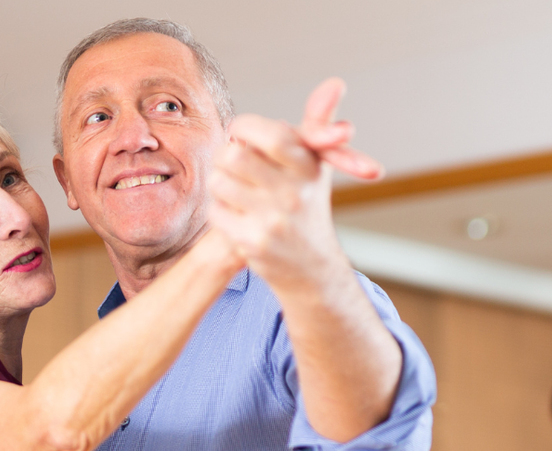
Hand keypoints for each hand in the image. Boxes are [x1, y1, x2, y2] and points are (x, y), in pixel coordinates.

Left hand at [205, 77, 380, 293]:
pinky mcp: (253, 243)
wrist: (312, 268)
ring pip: (218, 182)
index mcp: (307, 166)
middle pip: (233, 156)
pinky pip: (214, 212)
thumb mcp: (317, 163)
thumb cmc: (309, 205)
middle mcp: (294, 192)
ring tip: (235, 190)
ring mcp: (273, 220)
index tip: (242, 134)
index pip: (266, 132)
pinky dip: (219, 211)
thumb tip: (336, 81)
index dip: (243, 128)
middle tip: (233, 164)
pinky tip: (235, 215)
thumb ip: (320, 120)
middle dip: (226, 157)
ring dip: (221, 184)